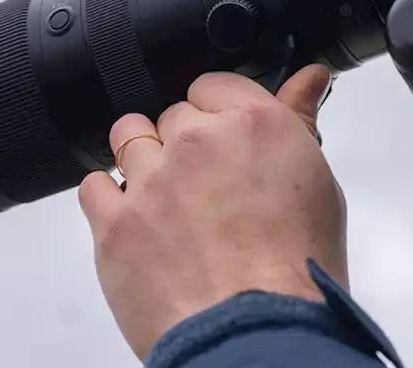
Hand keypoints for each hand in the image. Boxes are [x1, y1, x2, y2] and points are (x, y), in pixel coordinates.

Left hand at [79, 65, 344, 359]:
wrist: (256, 333)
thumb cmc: (296, 273)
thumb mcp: (317, 187)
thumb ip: (300, 122)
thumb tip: (310, 78)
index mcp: (256, 124)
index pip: (214, 85)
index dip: (217, 112)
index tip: (222, 137)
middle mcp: (200, 141)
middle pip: (172, 114)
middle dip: (184, 144)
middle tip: (205, 187)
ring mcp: (152, 179)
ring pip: (129, 136)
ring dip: (142, 159)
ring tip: (165, 198)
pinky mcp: (115, 221)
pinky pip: (94, 185)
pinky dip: (109, 198)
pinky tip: (136, 220)